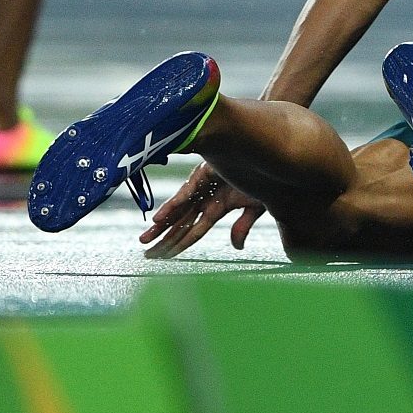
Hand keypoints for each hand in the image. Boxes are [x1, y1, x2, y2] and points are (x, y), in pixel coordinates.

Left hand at [137, 163, 265, 259]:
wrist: (267, 155)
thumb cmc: (262, 177)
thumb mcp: (254, 208)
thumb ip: (243, 226)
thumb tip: (237, 248)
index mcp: (217, 208)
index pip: (194, 232)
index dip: (178, 246)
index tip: (163, 257)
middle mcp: (205, 199)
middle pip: (180, 224)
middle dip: (163, 240)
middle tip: (146, 254)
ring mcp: (201, 187)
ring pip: (177, 212)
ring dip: (160, 226)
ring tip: (145, 239)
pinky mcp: (201, 174)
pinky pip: (184, 194)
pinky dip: (171, 206)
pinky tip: (159, 218)